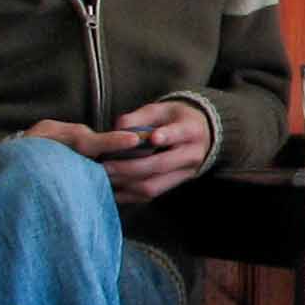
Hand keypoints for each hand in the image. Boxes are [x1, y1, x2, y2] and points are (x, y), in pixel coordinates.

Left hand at [37, 101, 208, 202]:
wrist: (200, 135)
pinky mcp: (174, 185)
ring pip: (153, 186)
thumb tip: (117, 129)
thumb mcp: (161, 109)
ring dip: (126, 183)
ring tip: (104, 177)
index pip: (179, 134)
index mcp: (191, 131)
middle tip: (105, 165)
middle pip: (160, 165)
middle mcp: (191, 155)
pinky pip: (150, 195)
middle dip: (129, 167)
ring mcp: (185, 174)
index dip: (167, 136)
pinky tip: (112, 188)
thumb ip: (140, 116)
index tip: (153, 137)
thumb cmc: (175, 119)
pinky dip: (128, 194)